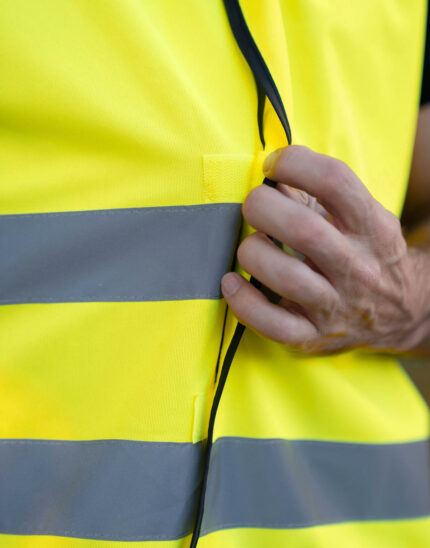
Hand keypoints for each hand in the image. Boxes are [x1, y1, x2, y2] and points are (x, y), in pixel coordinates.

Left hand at [221, 145, 429, 354]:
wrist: (402, 311)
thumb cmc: (367, 254)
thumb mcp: (360, 218)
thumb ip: (318, 194)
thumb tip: (269, 175)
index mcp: (371, 227)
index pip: (335, 181)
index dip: (295, 163)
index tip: (273, 166)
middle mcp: (357, 267)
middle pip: (304, 230)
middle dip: (263, 208)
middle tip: (254, 206)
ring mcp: (336, 305)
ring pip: (287, 278)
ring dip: (253, 253)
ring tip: (251, 245)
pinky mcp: (314, 335)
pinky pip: (274, 325)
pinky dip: (243, 303)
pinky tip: (232, 283)